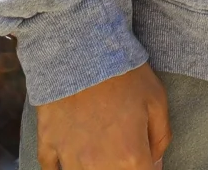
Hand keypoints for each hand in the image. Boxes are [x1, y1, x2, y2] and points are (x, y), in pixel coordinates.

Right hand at [33, 63, 169, 169]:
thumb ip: (160, 139)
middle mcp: (98, 165)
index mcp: (129, 157)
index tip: (144, 160)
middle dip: (119, 168)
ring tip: (98, 153)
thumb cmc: (125, 73)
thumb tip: (155, 164)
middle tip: (121, 150)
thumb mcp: (157, 101)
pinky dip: (61, 168)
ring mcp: (69, 157)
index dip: (146, 168)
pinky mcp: (47, 144)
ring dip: (91, 169)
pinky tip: (70, 158)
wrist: (82, 49)